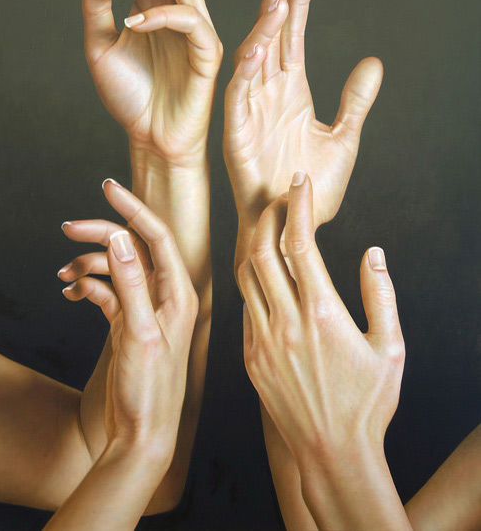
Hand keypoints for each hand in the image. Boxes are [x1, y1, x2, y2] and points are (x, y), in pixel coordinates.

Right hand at [61, 180, 197, 465]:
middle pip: (132, 248)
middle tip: (68, 228)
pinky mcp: (128, 322)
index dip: (133, 209)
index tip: (107, 188)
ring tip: (64, 275)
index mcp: (178, 293)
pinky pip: (106, 292)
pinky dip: (88, 287)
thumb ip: (132, 284)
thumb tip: (120, 239)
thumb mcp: (141, 333)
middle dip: (101, 235)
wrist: (142, 433)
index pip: (157, 236)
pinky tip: (72, 293)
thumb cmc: (152, 390)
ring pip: (115, 269)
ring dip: (89, 265)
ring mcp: (145, 307)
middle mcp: (164, 295)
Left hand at [82, 0, 221, 166]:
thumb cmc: (129, 97)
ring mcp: (195, 29)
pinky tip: (135, 23)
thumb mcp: (100, 47)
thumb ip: (97, 9)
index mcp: (154, 4)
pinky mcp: (207, 52)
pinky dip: (161, 15)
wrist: (149, 137)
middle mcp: (177, 9)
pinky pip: (191, 20)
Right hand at [224, 0, 381, 261]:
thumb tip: (373, 63)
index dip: (299, 6)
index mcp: (293, 94)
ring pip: (251, 61)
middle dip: (276, 5)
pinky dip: (244, 73)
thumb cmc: (313, 190)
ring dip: (262, 31)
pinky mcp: (236, 135)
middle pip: (270, 41)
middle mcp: (269, 97)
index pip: (293, 40)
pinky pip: (237, 98)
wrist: (293, 228)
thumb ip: (355, 101)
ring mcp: (251, 113)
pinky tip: (256, 49)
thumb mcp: (343, 138)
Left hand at [238, 172, 407, 529]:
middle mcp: (286, 323)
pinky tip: (264, 277)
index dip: (298, 207)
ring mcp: (262, 340)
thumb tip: (372, 253)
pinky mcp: (250, 358)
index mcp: (322, 314)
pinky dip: (252, 284)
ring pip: (245, 277)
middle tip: (280, 200)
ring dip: (254, 247)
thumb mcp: (390, 348)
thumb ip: (382, 296)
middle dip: (269, 218)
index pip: (301, 245)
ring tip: (268, 230)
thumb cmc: (369, 403)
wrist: (331, 453)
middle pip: (263, 252)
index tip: (298, 183)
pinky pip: (245, 308)